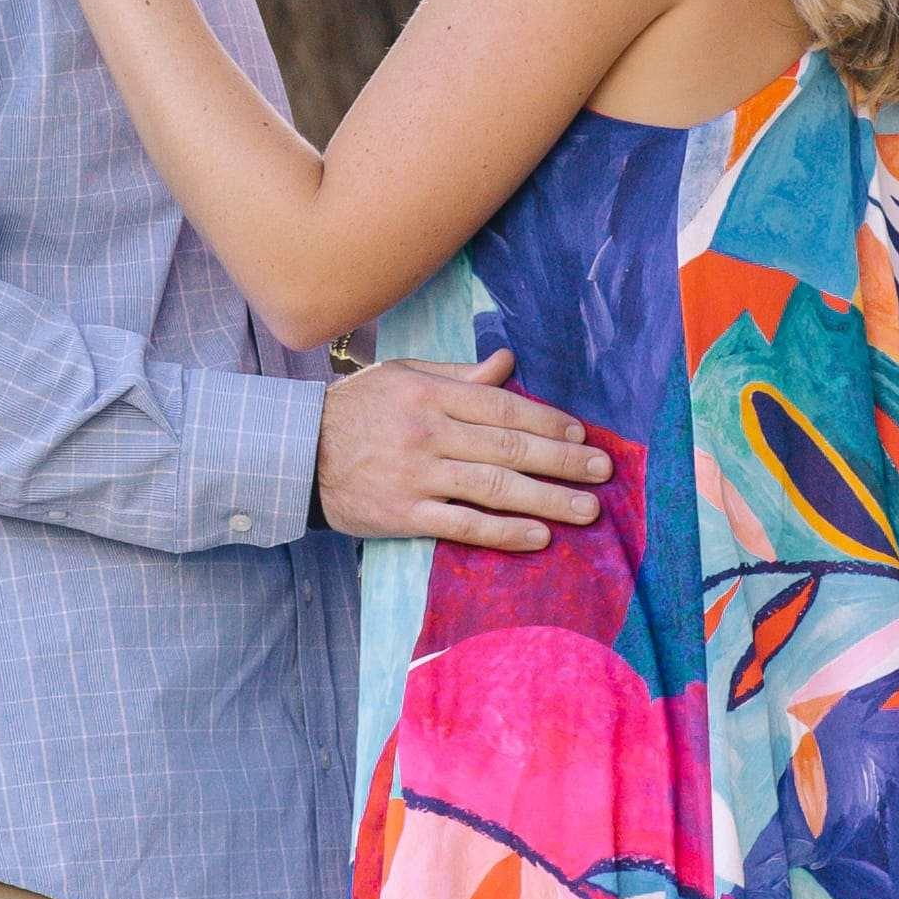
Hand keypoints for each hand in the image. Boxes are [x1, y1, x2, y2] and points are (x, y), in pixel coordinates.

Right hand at [314, 350, 611, 554]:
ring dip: (545, 499)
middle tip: (601, 471)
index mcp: (431, 395)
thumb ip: (458, 375)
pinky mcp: (404, 514)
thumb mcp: (404, 377)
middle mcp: (429, 432)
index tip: (580, 434)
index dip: (545, 420)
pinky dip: (503, 532)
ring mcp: (417, 475)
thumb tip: (508, 362)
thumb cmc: (356, 409)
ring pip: (493, 486)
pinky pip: (463, 525)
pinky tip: (537, 537)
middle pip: (507, 446)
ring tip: (585, 510)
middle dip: (561, 460)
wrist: (297, 453)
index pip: (501, 405)